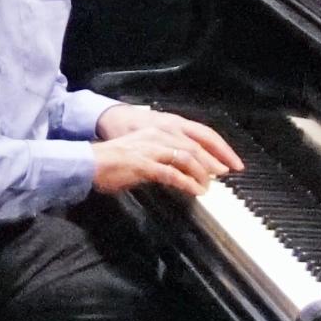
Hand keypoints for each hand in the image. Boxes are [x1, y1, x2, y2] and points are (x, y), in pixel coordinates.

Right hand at [90, 103, 241, 195]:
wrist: (91, 162)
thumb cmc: (114, 160)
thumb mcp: (143, 151)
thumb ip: (163, 156)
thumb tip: (182, 168)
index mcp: (160, 130)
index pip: (197, 135)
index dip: (217, 148)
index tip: (230, 161)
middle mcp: (159, 135)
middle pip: (196, 147)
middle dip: (214, 161)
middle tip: (225, 174)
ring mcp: (152, 149)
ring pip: (187, 159)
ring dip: (201, 173)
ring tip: (209, 185)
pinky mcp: (145, 165)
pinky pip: (172, 174)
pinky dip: (187, 183)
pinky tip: (195, 190)